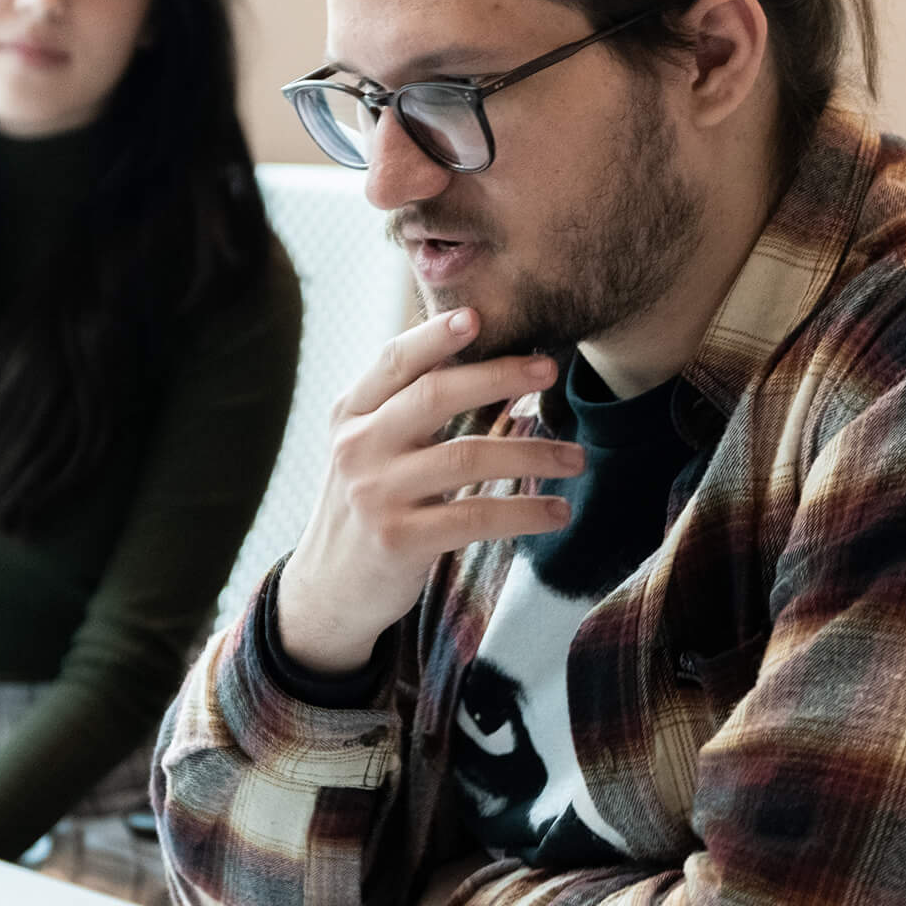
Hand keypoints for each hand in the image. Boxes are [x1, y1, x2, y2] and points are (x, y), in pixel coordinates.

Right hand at [273, 308, 579, 677]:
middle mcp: (357, 446)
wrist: (328, 589)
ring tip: (577, 458)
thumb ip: (404, 406)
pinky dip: (525, 512)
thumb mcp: (368, 447)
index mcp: (351, 413)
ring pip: (468, 457)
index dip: (435, 335)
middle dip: (499, 376)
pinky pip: (476, 516)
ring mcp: (375, 494)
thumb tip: (473, 350)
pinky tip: (558, 512)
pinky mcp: (398, 540)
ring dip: (533, 454)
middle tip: (550, 370)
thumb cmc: (367, 505)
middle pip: (435, 395)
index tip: (479, 316)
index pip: (394, 360)